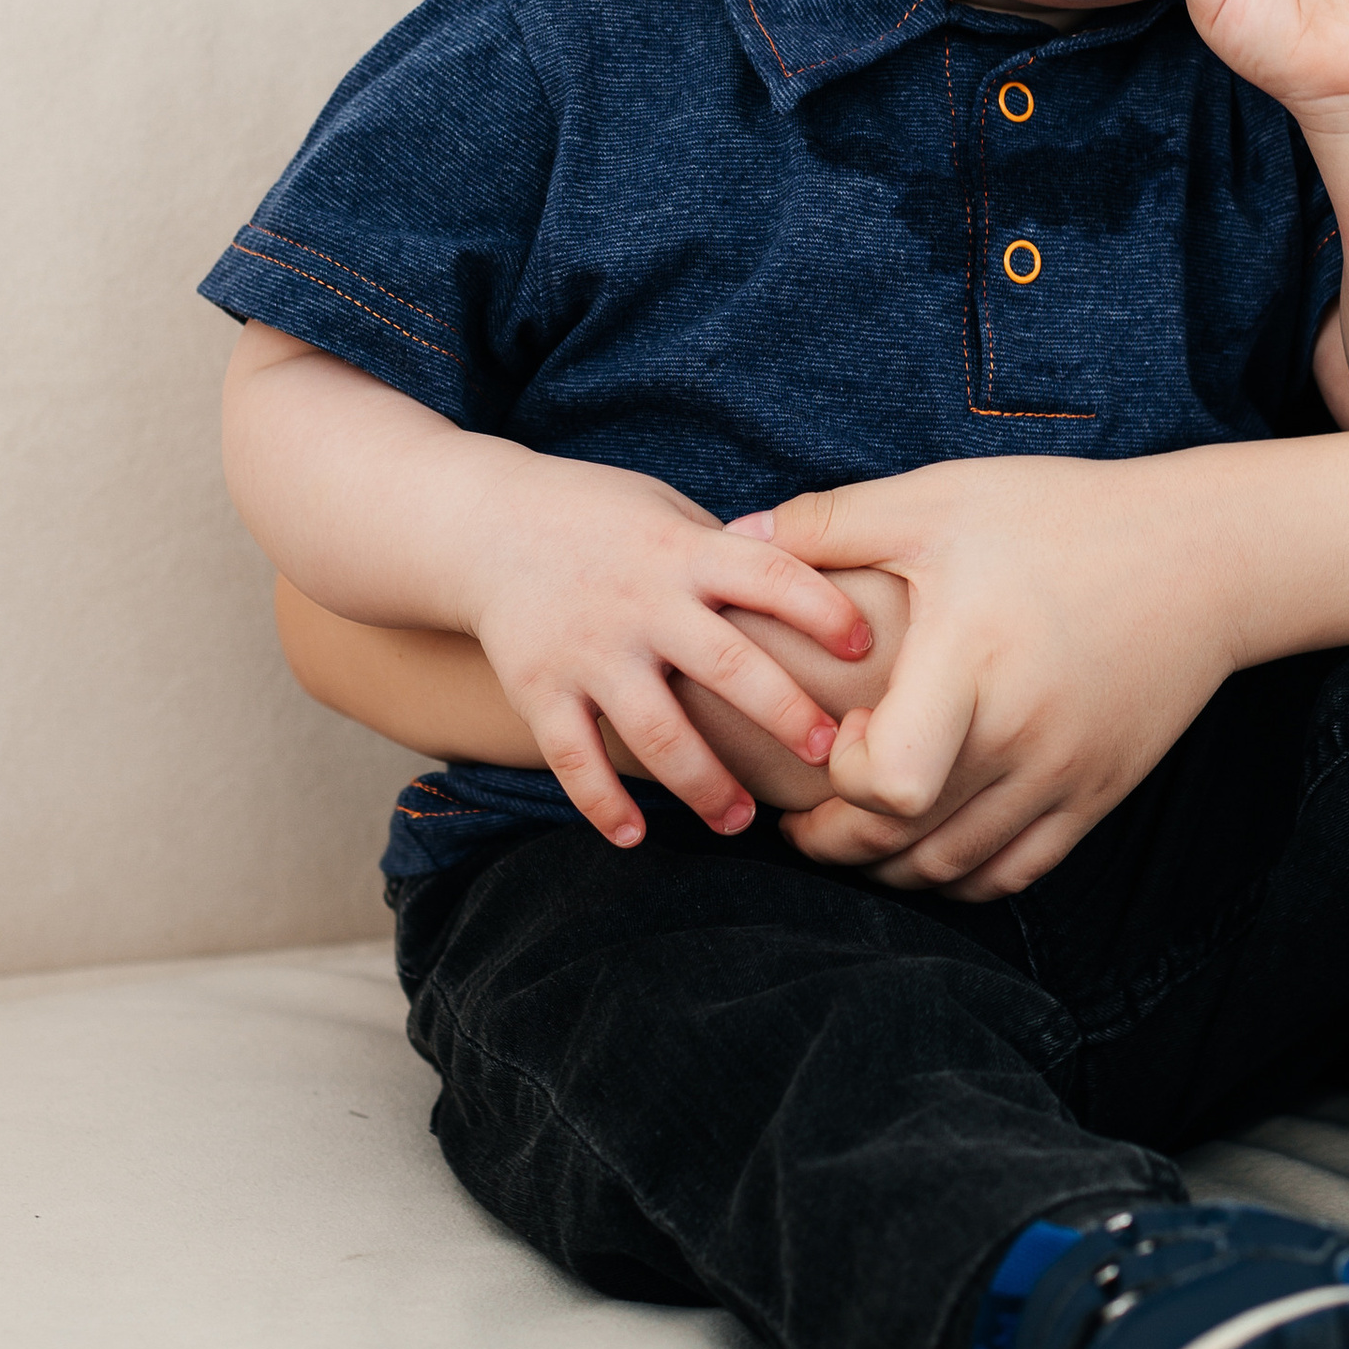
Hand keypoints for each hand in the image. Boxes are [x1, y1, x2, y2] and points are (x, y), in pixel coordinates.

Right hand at [456, 452, 878, 848]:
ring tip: (742, 821)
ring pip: (657, 730)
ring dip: (705, 783)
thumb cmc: (599, 517)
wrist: (483, 524)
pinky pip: (574, 758)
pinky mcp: (537, 688)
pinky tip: (636, 836)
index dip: (821, 610)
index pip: (768, 576)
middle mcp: (640, 602)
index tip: (865, 647)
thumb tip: (816, 595)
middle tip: (830, 755)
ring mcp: (587, 650)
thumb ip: (728, 557)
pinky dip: (602, 804)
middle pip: (726, 664)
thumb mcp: (669, 512)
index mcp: (683, 552)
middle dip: (784, 713)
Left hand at [741, 453, 1247, 897]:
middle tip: (802, 813)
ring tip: (854, 829)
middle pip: (902, 844)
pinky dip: (956, 877)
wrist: (1202, 557)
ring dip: (886, 865)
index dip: (842, 774)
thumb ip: (833, 522)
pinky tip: (926, 843)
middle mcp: (1021, 734)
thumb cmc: (1061, 517)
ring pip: (951, 870)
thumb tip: (732, 533)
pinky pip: (1013, 875)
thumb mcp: (943, 499)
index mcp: (973, 660)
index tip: (840, 727)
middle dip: (833, 840)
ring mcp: (1064, 775)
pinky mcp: (1096, 797)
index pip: (890, 782)